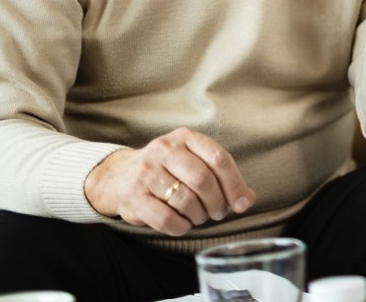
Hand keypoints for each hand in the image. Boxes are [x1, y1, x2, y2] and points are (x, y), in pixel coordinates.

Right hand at [83, 128, 255, 236]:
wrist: (118, 177)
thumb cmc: (167, 171)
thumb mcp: (194, 162)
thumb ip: (222, 177)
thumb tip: (247, 199)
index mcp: (185, 137)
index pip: (219, 158)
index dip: (235, 184)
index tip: (241, 203)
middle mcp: (165, 150)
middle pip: (203, 179)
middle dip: (217, 202)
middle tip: (218, 213)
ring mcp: (146, 172)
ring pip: (185, 200)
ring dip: (199, 215)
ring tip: (200, 217)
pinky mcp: (133, 196)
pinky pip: (166, 218)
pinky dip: (181, 227)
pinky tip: (183, 225)